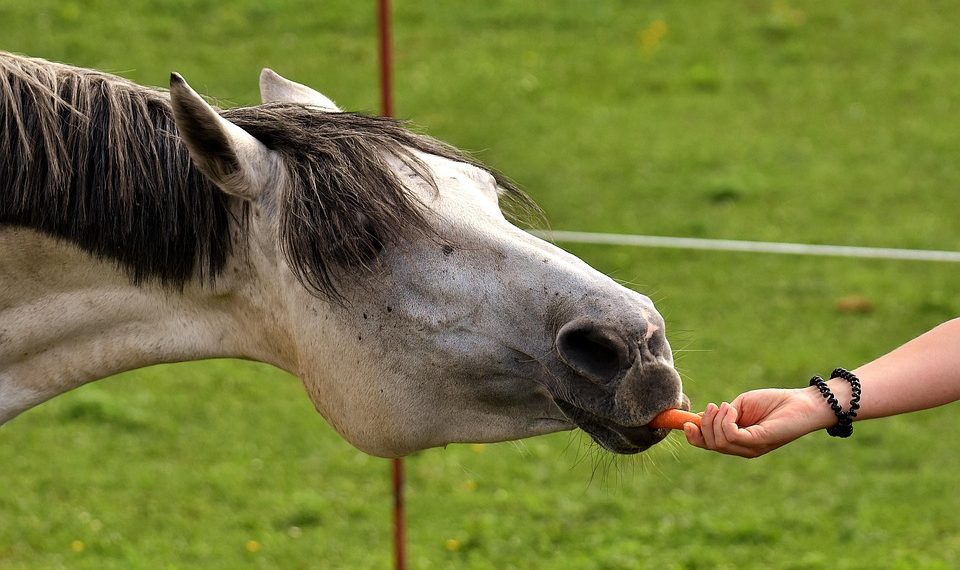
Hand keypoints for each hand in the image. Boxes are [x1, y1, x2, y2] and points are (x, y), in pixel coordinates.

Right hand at [683, 388, 830, 457]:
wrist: (803, 403)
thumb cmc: (774, 402)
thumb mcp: (740, 406)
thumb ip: (723, 414)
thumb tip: (701, 417)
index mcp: (737, 441)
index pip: (708, 445)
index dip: (693, 436)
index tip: (687, 421)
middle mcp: (743, 449)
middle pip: (709, 444)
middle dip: (703, 424)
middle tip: (713, 406)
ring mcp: (750, 448)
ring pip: (718, 441)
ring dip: (715, 419)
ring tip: (726, 405)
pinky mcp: (758, 442)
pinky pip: (730, 435)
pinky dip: (725, 419)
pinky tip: (732, 408)